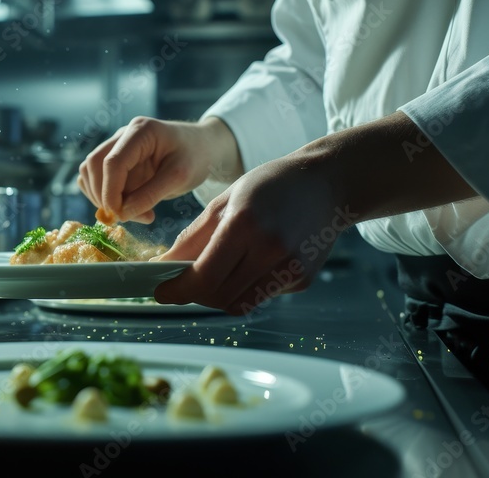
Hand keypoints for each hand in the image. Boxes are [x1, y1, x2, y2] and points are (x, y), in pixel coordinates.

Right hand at [77, 116, 241, 223]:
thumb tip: (121, 214)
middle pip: (94, 165)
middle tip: (127, 217)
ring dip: (102, 197)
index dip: (110, 191)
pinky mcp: (115, 160)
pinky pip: (96, 179)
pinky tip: (128, 207)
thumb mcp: (179, 177)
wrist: (202, 148)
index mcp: (140, 131)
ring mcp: (116, 146)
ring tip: (135, 213)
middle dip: (104, 196)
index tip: (118, 216)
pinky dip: (104, 196)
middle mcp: (123, 135)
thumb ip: (150, 195)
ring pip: (90, 172)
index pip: (112, 162)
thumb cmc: (195, 157)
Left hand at [154, 153, 347, 314]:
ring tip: (216, 273)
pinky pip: (262, 296)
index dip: (178, 291)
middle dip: (195, 294)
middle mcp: (270, 249)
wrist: (327, 183)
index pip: (203, 276)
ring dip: (219, 296)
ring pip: (240, 304)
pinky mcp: (303, 279)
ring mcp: (290, 267)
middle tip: (185, 281)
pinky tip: (252, 263)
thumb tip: (163, 266)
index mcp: (245, 224)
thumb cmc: (270, 186)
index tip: (161, 292)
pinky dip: (247, 287)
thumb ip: (192, 238)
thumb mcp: (225, 201)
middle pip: (219, 296)